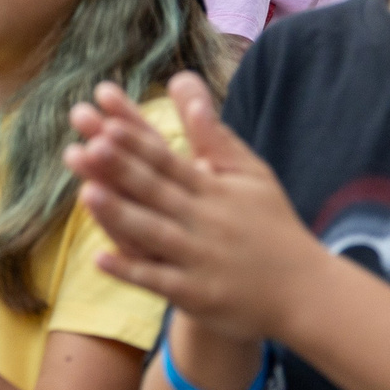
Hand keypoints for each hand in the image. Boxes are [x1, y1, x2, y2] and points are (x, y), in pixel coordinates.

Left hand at [61, 74, 322, 345]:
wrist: (305, 291)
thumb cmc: (270, 225)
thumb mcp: (250, 176)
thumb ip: (214, 138)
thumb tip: (190, 95)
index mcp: (214, 189)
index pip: (168, 161)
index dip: (137, 144)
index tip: (107, 123)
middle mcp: (205, 220)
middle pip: (155, 192)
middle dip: (120, 170)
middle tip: (85, 148)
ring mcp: (199, 259)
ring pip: (154, 234)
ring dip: (120, 215)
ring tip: (85, 194)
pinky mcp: (196, 294)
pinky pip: (158, 281)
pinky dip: (130, 271)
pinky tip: (98, 258)